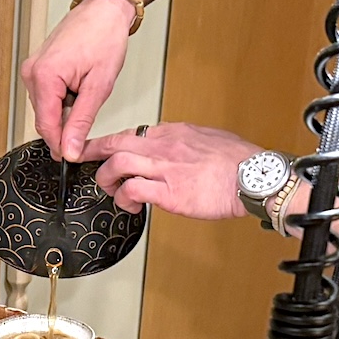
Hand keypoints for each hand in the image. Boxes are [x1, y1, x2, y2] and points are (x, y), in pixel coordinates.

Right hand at [20, 0, 134, 160]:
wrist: (105, 9)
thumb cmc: (105, 36)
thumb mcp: (99, 85)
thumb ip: (81, 121)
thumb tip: (70, 149)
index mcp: (44, 77)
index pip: (46, 126)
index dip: (61, 145)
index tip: (74, 157)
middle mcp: (31, 73)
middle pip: (44, 119)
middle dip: (65, 127)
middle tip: (89, 122)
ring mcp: (31, 69)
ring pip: (45, 109)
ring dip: (64, 112)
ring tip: (86, 93)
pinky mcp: (36, 68)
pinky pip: (46, 96)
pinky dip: (62, 100)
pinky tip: (78, 87)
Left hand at [81, 122, 258, 218]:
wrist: (256, 177)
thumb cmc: (239, 162)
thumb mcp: (208, 139)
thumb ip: (183, 143)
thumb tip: (171, 148)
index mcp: (173, 133)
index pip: (132, 132)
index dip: (109, 141)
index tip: (97, 147)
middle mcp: (165, 147)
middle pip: (116, 143)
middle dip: (94, 153)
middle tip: (83, 162)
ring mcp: (166, 169)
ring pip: (118, 164)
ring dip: (106, 179)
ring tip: (111, 190)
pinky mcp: (170, 192)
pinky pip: (133, 191)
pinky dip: (124, 199)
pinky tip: (129, 206)